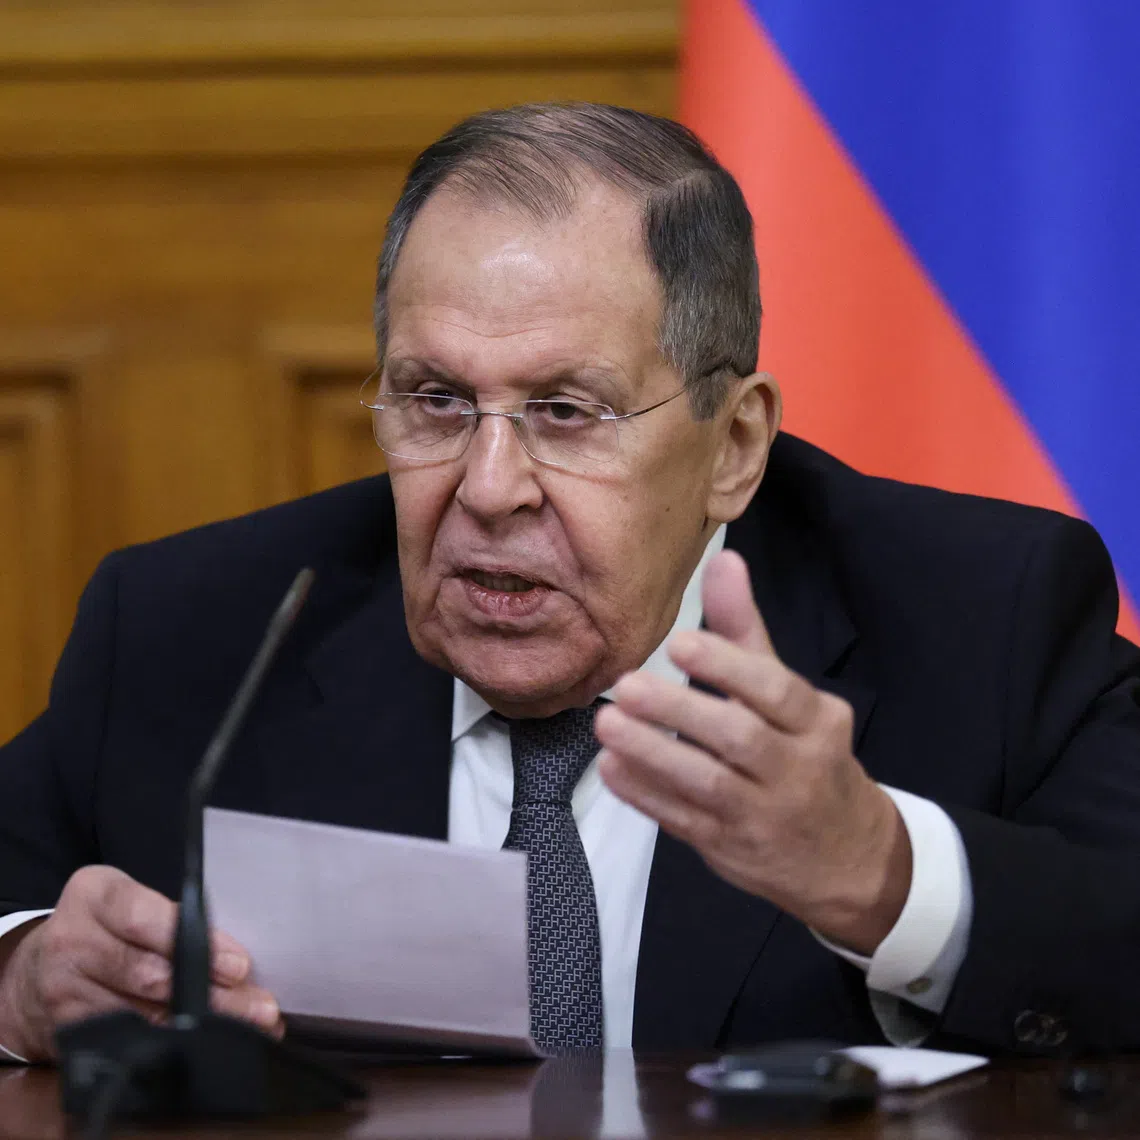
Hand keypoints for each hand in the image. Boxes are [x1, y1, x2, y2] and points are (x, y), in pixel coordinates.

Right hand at [0, 865, 281, 1060]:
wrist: (36, 972)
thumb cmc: (107, 928)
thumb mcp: (133, 904)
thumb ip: (176, 921)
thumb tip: (239, 960)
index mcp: (96, 894)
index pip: (144, 916)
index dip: (193, 942)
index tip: (239, 964)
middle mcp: (73, 940)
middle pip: (149, 972)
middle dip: (211, 993)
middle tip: (257, 1005)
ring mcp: (65, 990)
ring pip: (142, 1013)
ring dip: (199, 1024)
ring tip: (246, 1028)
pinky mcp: (67, 1030)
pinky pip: (127, 1040)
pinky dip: (170, 1044)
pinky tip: (203, 1045)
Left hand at [596, 549, 911, 954]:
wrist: (845, 855)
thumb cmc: (807, 754)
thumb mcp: (790, 695)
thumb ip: (747, 630)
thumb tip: (724, 559)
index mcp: (817, 722)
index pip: (775, 689)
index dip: (727, 666)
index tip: (678, 643)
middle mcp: (797, 768)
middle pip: (740, 738)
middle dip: (679, 712)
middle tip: (624, 686)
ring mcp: (764, 815)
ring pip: (708, 786)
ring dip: (652, 755)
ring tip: (606, 726)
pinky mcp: (732, 848)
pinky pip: (685, 823)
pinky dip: (646, 796)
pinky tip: (612, 769)